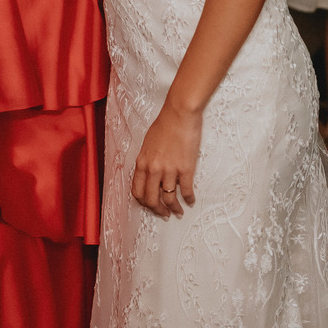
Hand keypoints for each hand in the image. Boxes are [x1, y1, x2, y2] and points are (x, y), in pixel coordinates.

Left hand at [131, 97, 200, 217]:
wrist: (180, 113)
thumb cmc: (165, 124)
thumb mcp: (148, 143)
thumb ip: (147, 160)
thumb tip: (150, 174)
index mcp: (142, 162)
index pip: (137, 191)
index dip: (143, 203)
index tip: (150, 205)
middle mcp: (153, 169)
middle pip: (151, 199)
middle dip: (158, 210)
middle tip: (164, 213)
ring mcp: (169, 170)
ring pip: (168, 198)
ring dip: (174, 208)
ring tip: (178, 211)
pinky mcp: (185, 169)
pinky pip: (186, 190)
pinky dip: (188, 199)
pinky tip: (190, 201)